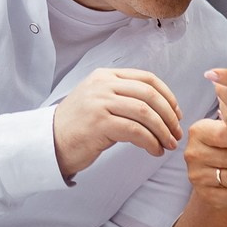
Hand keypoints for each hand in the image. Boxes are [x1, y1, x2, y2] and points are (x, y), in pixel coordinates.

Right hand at [52, 67, 182, 177]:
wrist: (49, 142)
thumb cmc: (78, 126)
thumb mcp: (99, 101)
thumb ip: (124, 97)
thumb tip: (162, 109)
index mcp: (105, 76)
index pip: (147, 79)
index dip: (168, 96)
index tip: (177, 114)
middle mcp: (103, 85)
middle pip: (150, 95)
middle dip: (169, 116)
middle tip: (176, 133)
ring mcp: (99, 103)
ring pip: (145, 113)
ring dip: (162, 131)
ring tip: (168, 144)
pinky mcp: (99, 123)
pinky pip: (136, 131)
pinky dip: (150, 142)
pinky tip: (154, 150)